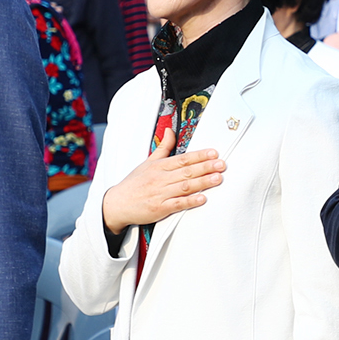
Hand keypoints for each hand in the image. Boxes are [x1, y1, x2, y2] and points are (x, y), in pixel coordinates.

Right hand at [100, 142, 224, 235]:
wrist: (116, 204)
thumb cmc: (133, 183)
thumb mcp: (147, 162)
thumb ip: (163, 147)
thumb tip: (170, 130)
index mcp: (159, 166)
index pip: (183, 159)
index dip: (199, 155)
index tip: (214, 153)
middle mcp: (160, 179)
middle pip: (187, 171)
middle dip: (206, 167)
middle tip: (221, 164)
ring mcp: (160, 194)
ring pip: (184, 186)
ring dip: (203, 182)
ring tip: (218, 178)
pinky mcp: (159, 209)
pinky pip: (177, 204)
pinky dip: (190, 201)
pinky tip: (202, 198)